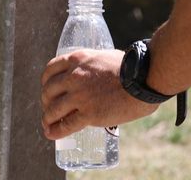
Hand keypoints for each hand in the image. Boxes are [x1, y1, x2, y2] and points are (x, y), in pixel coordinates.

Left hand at [40, 49, 157, 139]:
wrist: (144, 79)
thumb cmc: (133, 67)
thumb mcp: (105, 57)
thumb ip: (93, 65)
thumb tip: (94, 74)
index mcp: (78, 59)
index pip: (50, 70)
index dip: (46, 82)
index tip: (49, 89)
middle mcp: (74, 76)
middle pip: (48, 91)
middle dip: (46, 101)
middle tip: (51, 108)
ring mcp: (80, 96)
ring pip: (53, 110)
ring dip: (47, 118)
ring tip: (48, 124)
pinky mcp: (88, 114)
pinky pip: (65, 125)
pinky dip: (55, 131)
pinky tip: (51, 134)